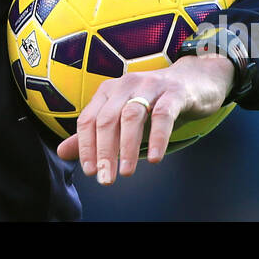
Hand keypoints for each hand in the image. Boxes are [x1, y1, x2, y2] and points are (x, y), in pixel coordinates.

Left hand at [56, 53, 234, 183]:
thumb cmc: (155, 102)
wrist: (195, 79)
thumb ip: (95, 135)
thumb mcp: (123, 118)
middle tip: (106, 179)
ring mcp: (150, 86)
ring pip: (131, 116)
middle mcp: (125, 84)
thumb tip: (62, 152)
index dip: (86, 146)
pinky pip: (163, 114)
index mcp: (109, 90)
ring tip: (126, 172)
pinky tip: (154, 158)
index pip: (89, 119)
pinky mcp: (174, 92)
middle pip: (107, 120)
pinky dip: (157, 137)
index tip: (90, 171)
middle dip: (104, 152)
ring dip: (126, 147)